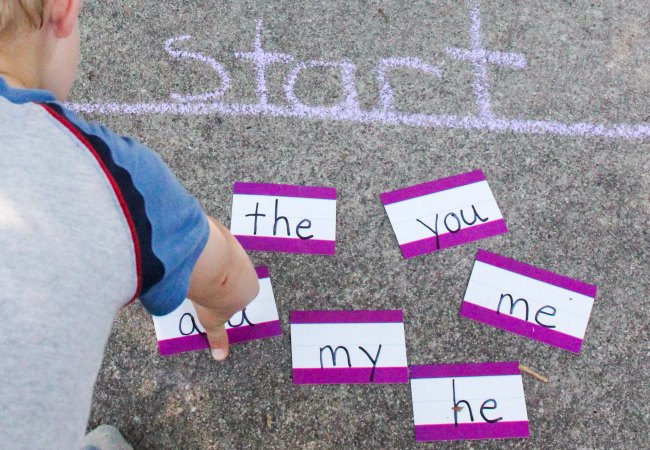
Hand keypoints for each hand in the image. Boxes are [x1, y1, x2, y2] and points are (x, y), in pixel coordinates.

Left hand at [188, 216, 258, 360]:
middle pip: (233, 275)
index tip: (211, 299)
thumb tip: (220, 356)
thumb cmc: (216, 296)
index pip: (240, 294)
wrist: (210, 266)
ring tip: (195, 271)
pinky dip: (205, 249)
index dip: (225, 298)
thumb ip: (217, 337)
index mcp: (251, 289)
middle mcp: (248, 268)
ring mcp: (237, 250)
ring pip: (224, 258)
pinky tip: (193, 255)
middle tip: (201, 286)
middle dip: (219, 280)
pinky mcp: (224, 236)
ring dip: (212, 263)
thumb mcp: (214, 321)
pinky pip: (214, 244)